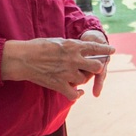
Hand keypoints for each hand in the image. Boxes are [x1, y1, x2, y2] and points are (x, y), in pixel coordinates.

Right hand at [1, 37, 115, 101]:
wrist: (23, 59)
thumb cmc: (38, 46)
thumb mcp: (58, 40)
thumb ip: (71, 46)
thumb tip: (80, 48)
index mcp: (74, 46)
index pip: (96, 47)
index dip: (106, 49)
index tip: (112, 50)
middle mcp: (74, 59)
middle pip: (96, 66)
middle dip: (97, 67)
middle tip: (93, 67)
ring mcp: (67, 73)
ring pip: (85, 79)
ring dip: (83, 79)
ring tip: (77, 76)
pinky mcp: (59, 85)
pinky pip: (74, 94)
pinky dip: (77, 94)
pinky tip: (78, 92)